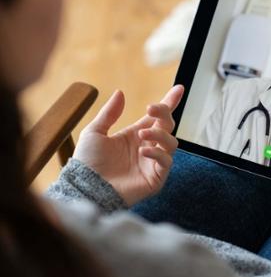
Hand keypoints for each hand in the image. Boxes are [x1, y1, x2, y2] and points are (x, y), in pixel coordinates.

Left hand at [73, 85, 183, 205]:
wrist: (86, 188)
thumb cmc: (88, 163)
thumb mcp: (95, 132)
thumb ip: (109, 113)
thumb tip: (120, 92)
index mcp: (135, 135)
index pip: (157, 117)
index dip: (169, 102)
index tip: (179, 88)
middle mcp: (148, 146)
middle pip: (168, 125)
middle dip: (164, 114)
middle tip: (151, 109)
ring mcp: (153, 162)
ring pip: (171, 142)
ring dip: (160, 134)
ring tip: (142, 134)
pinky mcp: (156, 177)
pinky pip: (166, 161)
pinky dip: (157, 154)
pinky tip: (143, 152)